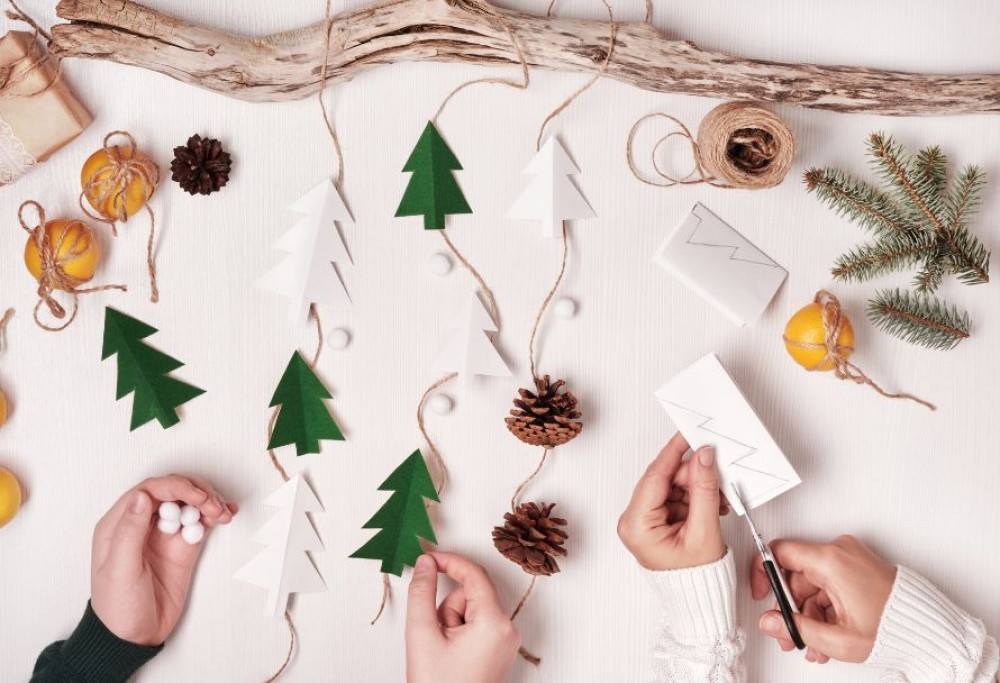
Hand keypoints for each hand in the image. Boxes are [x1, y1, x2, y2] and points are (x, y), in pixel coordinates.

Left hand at [90, 475, 237, 645]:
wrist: (134, 638)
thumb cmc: (117, 607)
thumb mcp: (119, 569)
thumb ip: (130, 531)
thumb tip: (142, 496)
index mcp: (119, 524)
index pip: (150, 490)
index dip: (176, 487)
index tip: (197, 497)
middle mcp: (142, 524)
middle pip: (173, 492)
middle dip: (196, 493)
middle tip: (213, 506)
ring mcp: (165, 534)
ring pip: (190, 504)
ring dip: (209, 502)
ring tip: (222, 513)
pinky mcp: (183, 547)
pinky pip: (201, 523)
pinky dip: (215, 516)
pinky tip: (226, 515)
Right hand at [406, 552, 520, 682]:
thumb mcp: (422, 634)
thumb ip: (421, 592)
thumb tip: (426, 563)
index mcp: (495, 623)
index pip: (474, 574)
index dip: (449, 560)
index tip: (427, 556)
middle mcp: (508, 629)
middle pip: (472, 593)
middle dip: (447, 606)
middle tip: (434, 632)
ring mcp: (506, 641)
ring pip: (472, 608)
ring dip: (451, 620)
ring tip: (442, 650)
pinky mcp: (499, 649)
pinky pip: (477, 623)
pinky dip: (458, 630)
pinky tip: (450, 653)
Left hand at [617, 432, 728, 569]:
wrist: (699, 600)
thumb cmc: (696, 578)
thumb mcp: (704, 530)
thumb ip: (704, 489)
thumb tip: (703, 457)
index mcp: (637, 525)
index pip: (655, 476)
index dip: (674, 452)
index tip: (688, 434)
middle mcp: (633, 521)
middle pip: (664, 479)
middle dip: (693, 475)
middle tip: (717, 474)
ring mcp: (642, 521)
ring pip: (672, 486)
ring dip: (697, 487)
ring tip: (718, 500)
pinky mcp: (654, 521)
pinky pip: (675, 497)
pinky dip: (694, 497)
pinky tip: (710, 504)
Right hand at [752, 535, 896, 663]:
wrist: (929, 628)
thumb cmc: (894, 627)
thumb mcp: (838, 638)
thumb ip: (796, 629)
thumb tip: (769, 621)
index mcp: (831, 560)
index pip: (779, 552)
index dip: (763, 573)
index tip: (760, 591)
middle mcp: (840, 552)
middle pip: (796, 575)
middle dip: (791, 608)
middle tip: (790, 632)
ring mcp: (850, 558)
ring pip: (812, 583)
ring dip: (809, 612)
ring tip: (815, 642)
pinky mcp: (858, 566)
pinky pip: (829, 583)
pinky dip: (824, 607)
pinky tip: (827, 632)